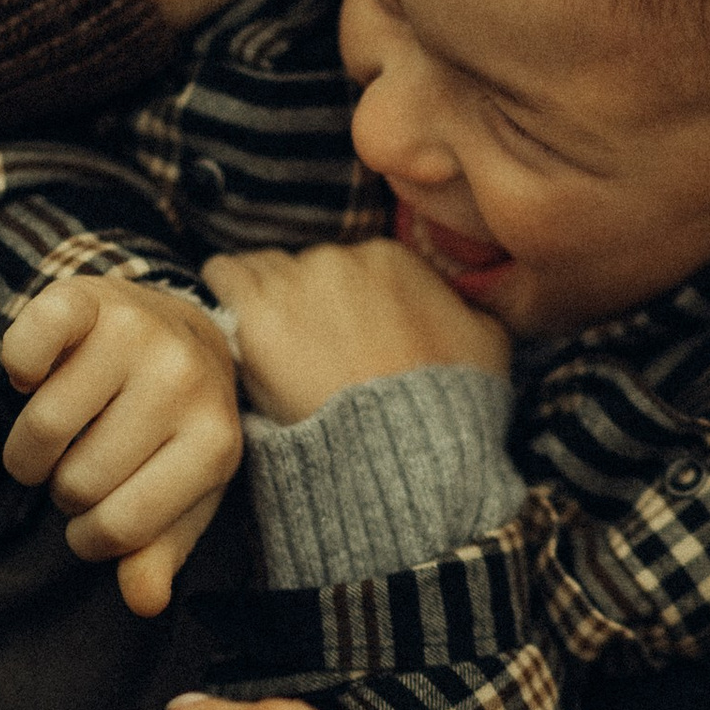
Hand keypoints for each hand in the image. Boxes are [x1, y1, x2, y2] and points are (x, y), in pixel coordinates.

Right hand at [0, 274, 244, 613]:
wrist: (179, 329)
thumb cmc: (174, 429)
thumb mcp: (181, 493)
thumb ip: (160, 550)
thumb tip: (145, 601)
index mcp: (217, 442)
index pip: (121, 527)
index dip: (88, 538)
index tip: (91, 521)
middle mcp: (184, 381)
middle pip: (76, 482)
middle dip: (62, 486)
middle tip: (81, 462)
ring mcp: (137, 333)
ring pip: (42, 428)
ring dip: (29, 446)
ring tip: (56, 434)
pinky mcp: (87, 299)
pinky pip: (22, 349)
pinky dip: (15, 369)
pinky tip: (37, 375)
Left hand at [203, 237, 510, 424]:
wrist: (406, 452)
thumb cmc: (447, 407)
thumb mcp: (488, 344)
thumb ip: (470, 308)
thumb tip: (466, 303)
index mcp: (392, 258)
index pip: (347, 264)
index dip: (339, 303)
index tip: (339, 338)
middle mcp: (342, 257)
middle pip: (302, 266)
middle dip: (302, 303)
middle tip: (305, 353)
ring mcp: (297, 280)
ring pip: (259, 270)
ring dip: (261, 302)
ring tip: (270, 349)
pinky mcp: (256, 309)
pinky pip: (221, 277)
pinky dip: (225, 299)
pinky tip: (235, 331)